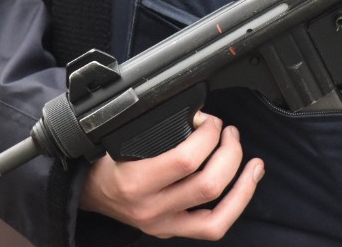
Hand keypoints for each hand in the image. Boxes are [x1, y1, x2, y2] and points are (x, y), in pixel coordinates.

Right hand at [79, 112, 263, 240]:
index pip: (186, 160)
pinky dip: (236, 205)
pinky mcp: (172, 231)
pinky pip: (214, 227)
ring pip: (218, 213)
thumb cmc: (104, 160)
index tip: (209, 120)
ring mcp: (163, 224)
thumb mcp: (121, 138)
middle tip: (229, 132)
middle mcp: (151, 208)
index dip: (208, 134)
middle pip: (208, 184)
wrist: (88, 192)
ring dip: (242, 183)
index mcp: (135, 181)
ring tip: (252, 161)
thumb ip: (156, 127)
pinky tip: (247, 184)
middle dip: (229, 152)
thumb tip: (198, 110)